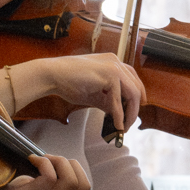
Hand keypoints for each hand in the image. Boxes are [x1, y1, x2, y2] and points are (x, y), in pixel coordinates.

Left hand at [0, 155, 91, 189]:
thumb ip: (51, 185)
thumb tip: (59, 161)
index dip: (79, 175)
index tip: (60, 166)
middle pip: (83, 187)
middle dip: (72, 165)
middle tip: (51, 160)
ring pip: (70, 181)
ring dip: (59, 161)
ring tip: (42, 159)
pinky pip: (50, 177)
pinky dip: (44, 162)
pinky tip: (31, 160)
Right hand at [12, 53, 144, 132]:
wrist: (52, 75)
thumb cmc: (68, 81)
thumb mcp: (94, 93)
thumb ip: (107, 100)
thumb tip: (118, 114)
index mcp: (112, 62)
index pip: (133, 79)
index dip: (138, 95)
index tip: (135, 110)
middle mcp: (115, 62)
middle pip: (136, 87)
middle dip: (135, 108)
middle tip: (129, 123)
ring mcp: (114, 67)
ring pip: (133, 94)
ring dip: (130, 113)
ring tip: (124, 127)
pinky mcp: (109, 75)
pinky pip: (118, 100)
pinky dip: (119, 115)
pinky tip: (117, 125)